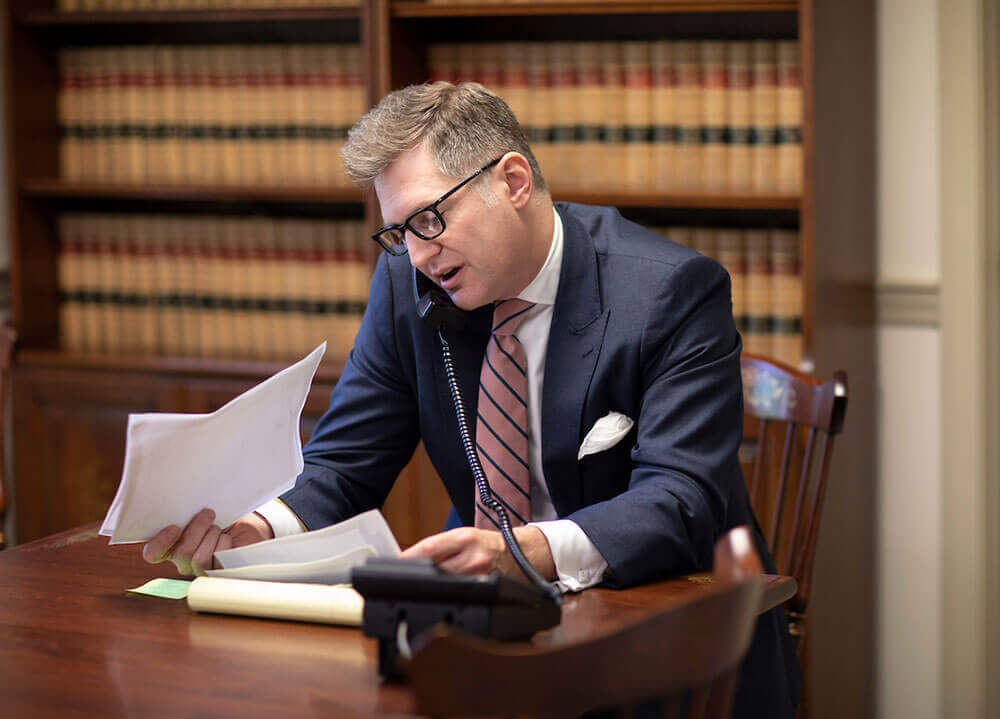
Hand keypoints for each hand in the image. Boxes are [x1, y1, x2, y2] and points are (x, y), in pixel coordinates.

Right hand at [141, 508, 274, 576]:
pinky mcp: (218, 574)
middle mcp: (184, 561)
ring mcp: (201, 570)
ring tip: (220, 528)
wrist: (254, 529)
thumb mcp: (207, 511)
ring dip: (212, 535)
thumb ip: (190, 512)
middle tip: (209, 514)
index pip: (153, 553)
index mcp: (174, 544)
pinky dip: (224, 544)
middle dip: (198, 527)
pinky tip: (229, 540)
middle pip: (181, 552)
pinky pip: (216, 561)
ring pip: (198, 558)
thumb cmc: (228, 518)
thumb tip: (183, 500)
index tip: (175, 527)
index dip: (159, 543)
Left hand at [400, 525, 555, 581]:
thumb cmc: (491, 544)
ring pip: (444, 586)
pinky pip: (459, 595)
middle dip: (417, 576)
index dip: (407, 559)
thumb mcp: (465, 536)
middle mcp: (472, 557)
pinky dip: (448, 595)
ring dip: (430, 587)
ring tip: (424, 586)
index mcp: (464, 538)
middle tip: (403, 580)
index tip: (393, 565)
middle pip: (433, 570)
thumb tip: (410, 560)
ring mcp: (479, 577)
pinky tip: (444, 594)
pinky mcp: (485, 592)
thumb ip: (440, 547)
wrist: (523, 554)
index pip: (427, 549)